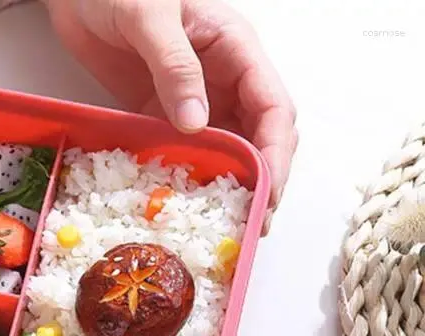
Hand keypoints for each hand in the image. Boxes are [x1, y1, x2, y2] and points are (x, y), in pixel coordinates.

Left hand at [43, 0, 296, 231]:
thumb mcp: (150, 15)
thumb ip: (175, 66)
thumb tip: (197, 125)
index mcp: (235, 48)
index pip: (272, 107)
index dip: (276, 152)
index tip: (268, 191)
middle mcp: (222, 78)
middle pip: (258, 135)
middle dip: (262, 178)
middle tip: (252, 223)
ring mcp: (192, 98)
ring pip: (225, 148)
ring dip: (227, 184)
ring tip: (225, 224)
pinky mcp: (161, 113)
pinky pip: (183, 150)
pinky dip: (188, 177)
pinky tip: (183, 204)